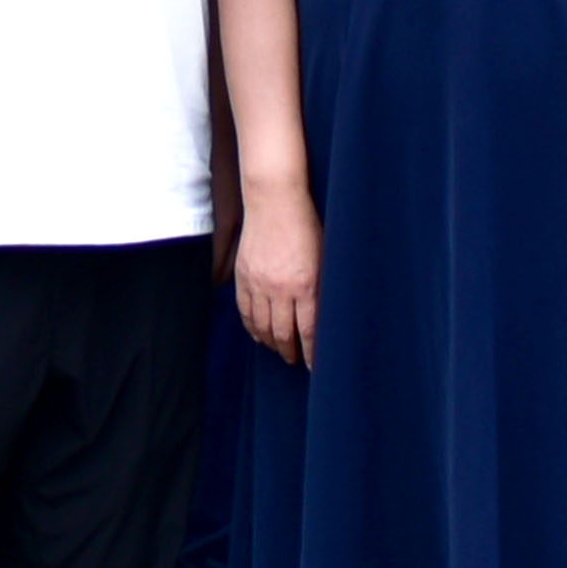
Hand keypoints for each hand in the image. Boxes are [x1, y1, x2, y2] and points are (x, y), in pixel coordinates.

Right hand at [233, 183, 318, 365]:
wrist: (274, 200)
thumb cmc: (306, 224)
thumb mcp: (323, 257)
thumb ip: (320, 287)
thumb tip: (323, 315)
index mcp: (306, 285)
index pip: (309, 331)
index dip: (311, 353)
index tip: (313, 367)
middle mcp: (280, 289)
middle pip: (283, 334)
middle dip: (290, 352)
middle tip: (294, 359)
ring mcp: (258, 283)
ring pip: (262, 326)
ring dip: (270, 343)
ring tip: (278, 349)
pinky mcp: (243, 276)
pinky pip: (245, 311)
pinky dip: (251, 327)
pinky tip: (258, 334)